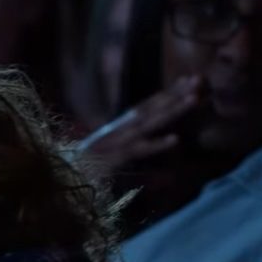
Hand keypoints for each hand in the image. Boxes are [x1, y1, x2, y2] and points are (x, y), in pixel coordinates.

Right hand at [77, 75, 205, 174]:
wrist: (62, 183)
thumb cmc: (85, 175)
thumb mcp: (112, 160)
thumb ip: (132, 154)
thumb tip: (161, 152)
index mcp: (117, 130)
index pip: (146, 107)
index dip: (167, 93)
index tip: (188, 79)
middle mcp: (117, 132)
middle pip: (150, 110)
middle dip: (174, 94)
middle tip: (199, 79)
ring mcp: (115, 145)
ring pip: (148, 125)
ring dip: (172, 112)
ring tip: (194, 99)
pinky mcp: (112, 161)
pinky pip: (137, 152)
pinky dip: (155, 146)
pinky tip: (175, 140)